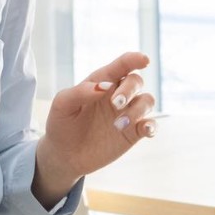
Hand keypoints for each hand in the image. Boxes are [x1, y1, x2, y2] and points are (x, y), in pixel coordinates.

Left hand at [32, 52, 153, 206]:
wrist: (64, 156)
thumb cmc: (62, 124)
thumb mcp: (62, 105)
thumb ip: (80, 92)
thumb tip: (104, 86)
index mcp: (102, 82)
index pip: (121, 65)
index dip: (134, 59)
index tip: (144, 60)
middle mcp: (118, 95)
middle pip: (136, 81)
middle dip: (129, 89)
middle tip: (116, 103)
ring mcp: (127, 113)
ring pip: (147, 101)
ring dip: (137, 110)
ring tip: (118, 125)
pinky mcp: (133, 133)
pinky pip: (151, 125)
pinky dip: (152, 126)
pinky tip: (146, 131)